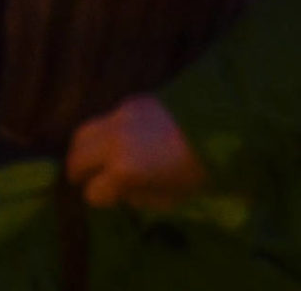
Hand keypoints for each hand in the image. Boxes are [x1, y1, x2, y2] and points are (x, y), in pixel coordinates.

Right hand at [66, 95, 204, 209]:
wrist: (223, 128)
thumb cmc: (197, 172)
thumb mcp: (166, 199)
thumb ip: (135, 197)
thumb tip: (118, 191)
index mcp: (123, 170)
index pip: (93, 191)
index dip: (100, 197)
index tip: (108, 197)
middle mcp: (114, 141)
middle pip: (77, 156)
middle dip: (77, 172)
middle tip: (82, 179)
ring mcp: (121, 116)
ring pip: (83, 131)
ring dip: (84, 148)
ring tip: (91, 159)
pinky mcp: (132, 100)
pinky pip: (107, 117)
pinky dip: (105, 131)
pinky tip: (119, 138)